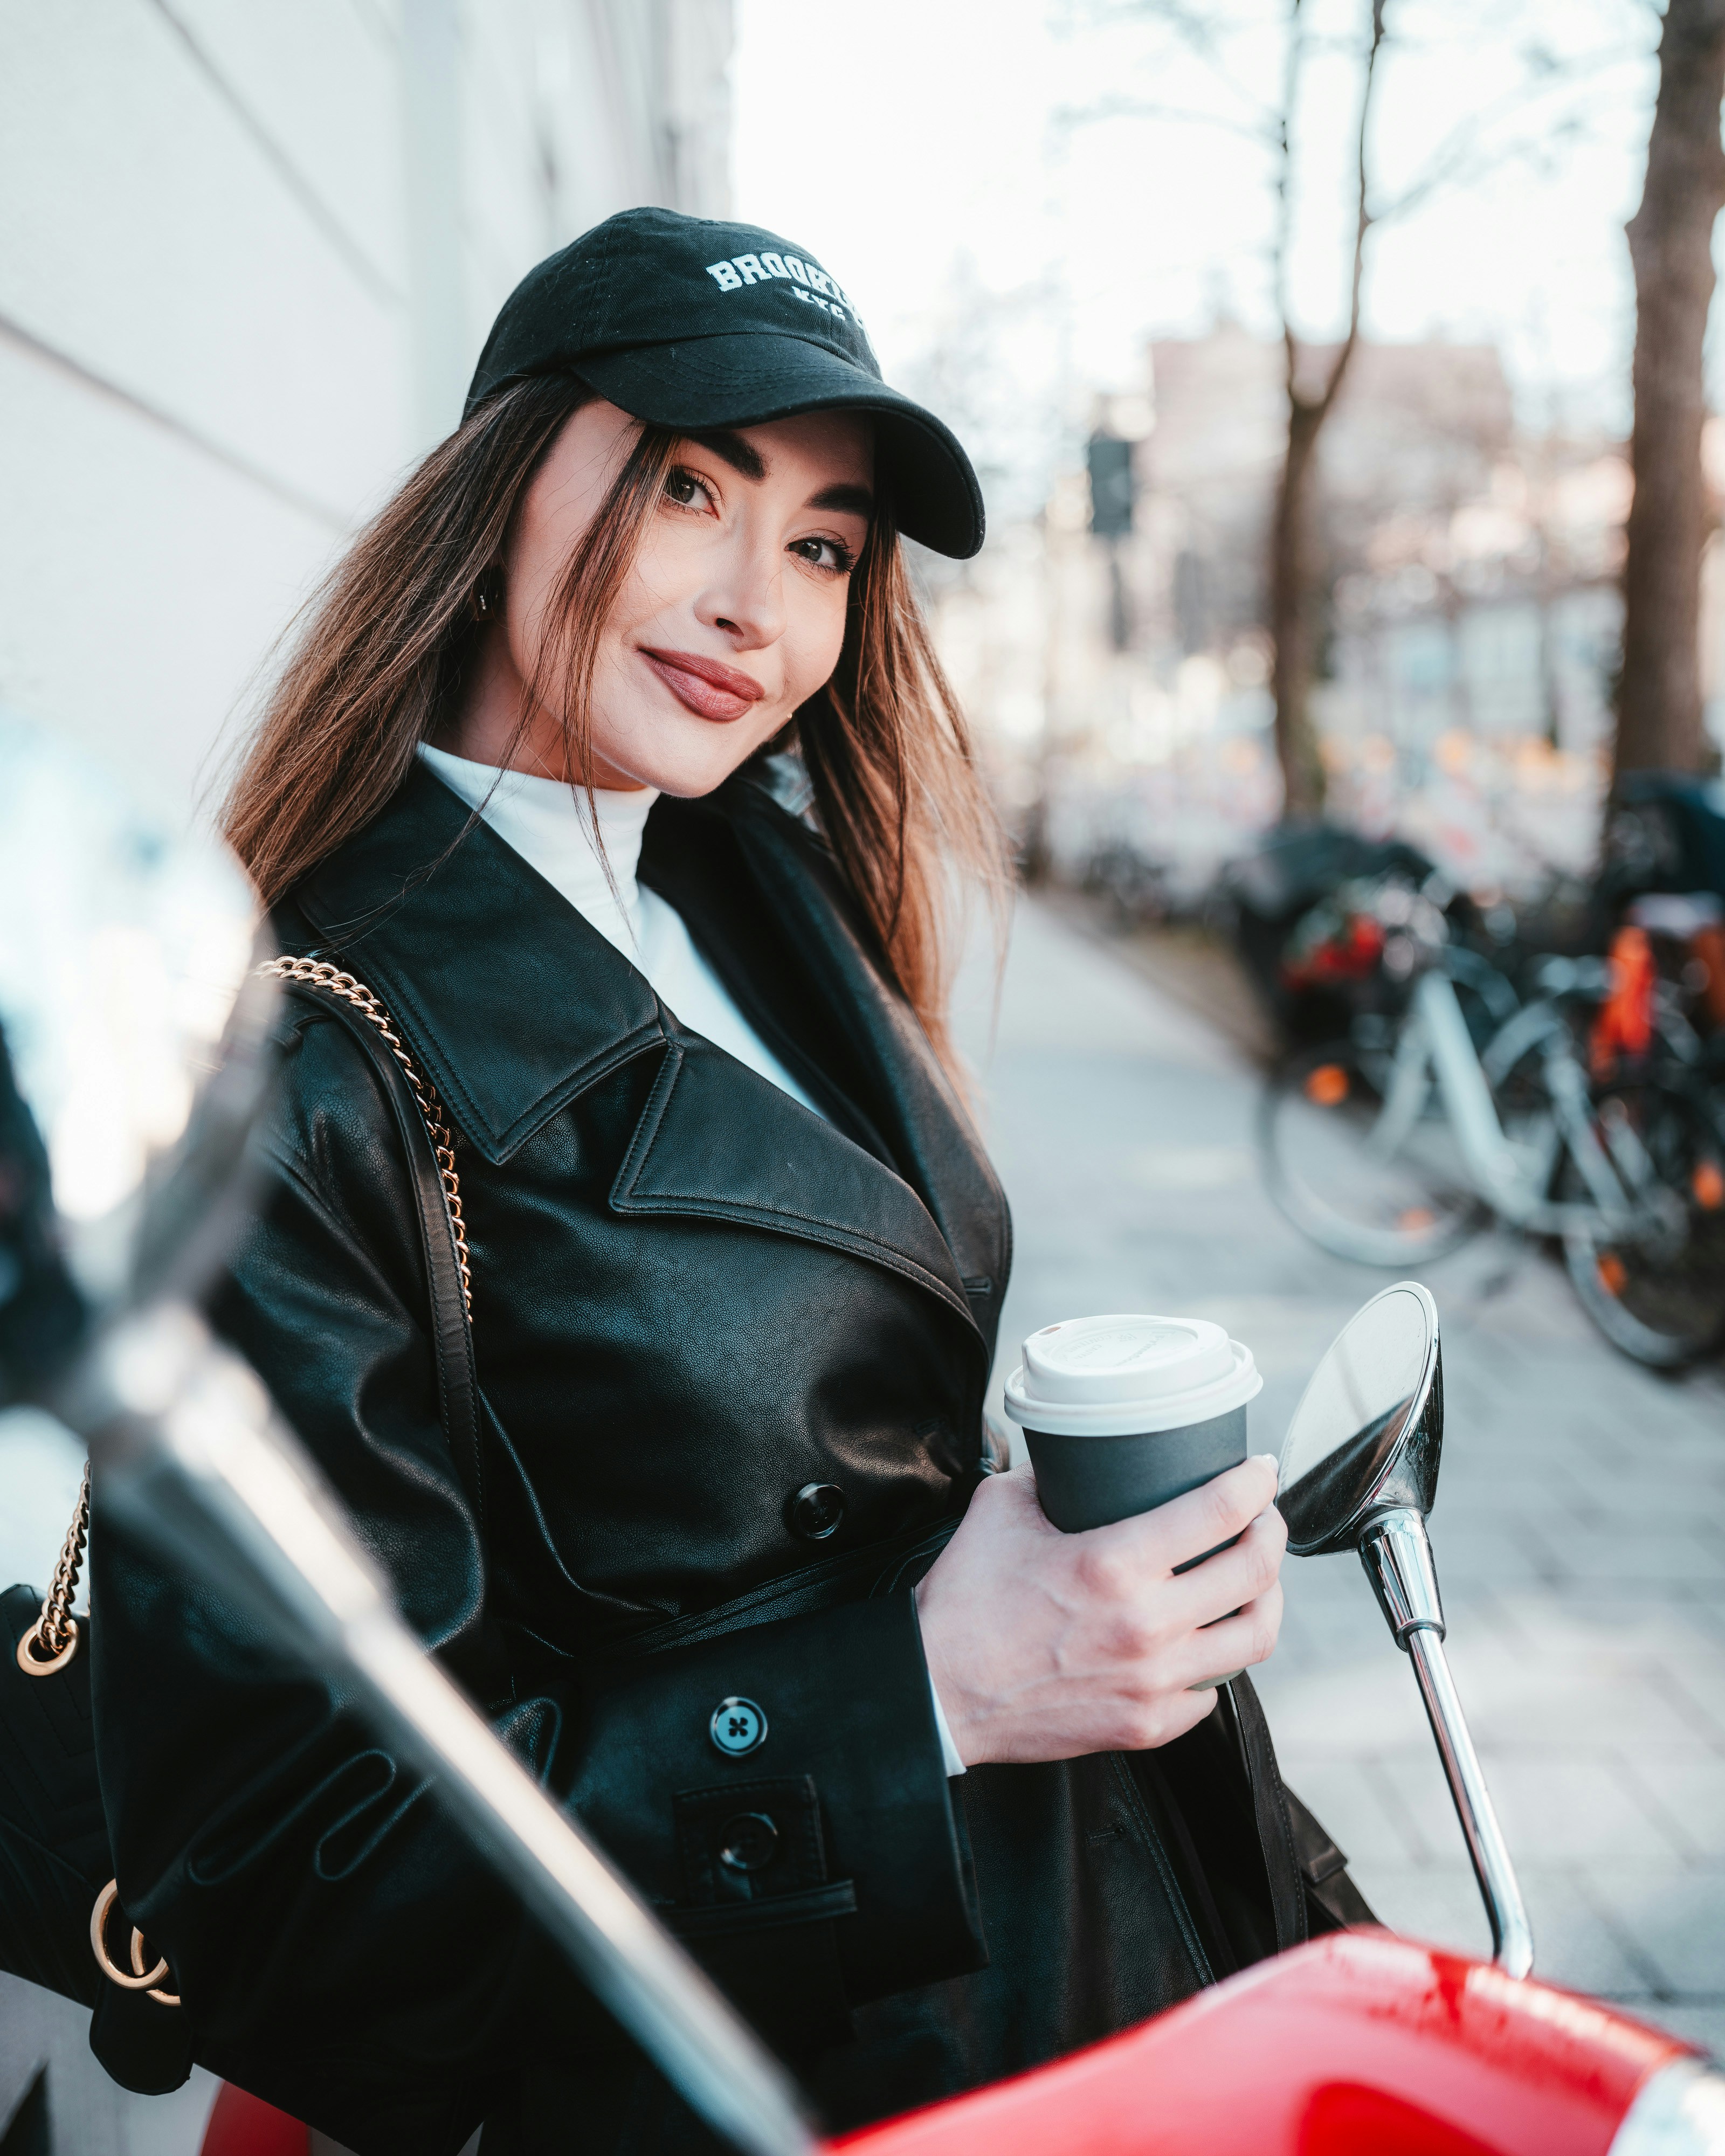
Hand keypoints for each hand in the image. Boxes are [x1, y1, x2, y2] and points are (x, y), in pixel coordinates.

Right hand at [913, 1456, 1285, 1767]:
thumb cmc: (964, 1603)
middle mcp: (1147, 1625)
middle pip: (1255, 1571)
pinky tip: (1206, 1637)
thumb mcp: (1001, 1510)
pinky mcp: (1148, 1726)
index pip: (1220, 1510)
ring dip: (1266, 1598)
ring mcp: (1154, 1682)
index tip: (1260, 1470)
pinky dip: (1218, 1659)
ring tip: (1255, 1578)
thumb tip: (1078, 1456)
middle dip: (1272, 1532)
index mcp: (1114, 1563)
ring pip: (1255, 1637)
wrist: (937, 1691)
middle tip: (1263, 1516)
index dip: (1256, 1482)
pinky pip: (1213, 1691)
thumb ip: (1047, 1475)